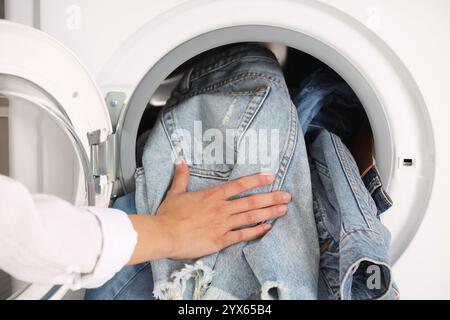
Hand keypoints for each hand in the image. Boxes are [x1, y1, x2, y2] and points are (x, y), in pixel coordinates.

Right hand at [154, 161, 290, 259]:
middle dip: (271, 198)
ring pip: (251, 217)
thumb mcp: (175, 192)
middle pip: (251, 201)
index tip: (271, 176)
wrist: (164, 234)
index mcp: (212, 195)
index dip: (257, 180)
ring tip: (283, 210)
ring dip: (269, 213)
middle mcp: (221, 208)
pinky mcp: (220, 240)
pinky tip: (267, 228)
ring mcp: (222, 224)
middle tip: (287, 196)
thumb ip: (181, 177)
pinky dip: (256, 231)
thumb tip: (180, 162)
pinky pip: (242, 235)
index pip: (239, 185)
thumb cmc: (168, 215)